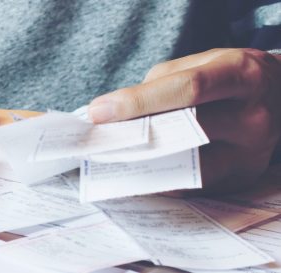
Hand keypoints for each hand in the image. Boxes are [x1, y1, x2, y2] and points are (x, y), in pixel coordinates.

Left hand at [88, 48, 280, 193]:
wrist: (280, 98)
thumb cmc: (229, 77)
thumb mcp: (201, 63)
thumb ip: (160, 85)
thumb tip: (115, 115)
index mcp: (242, 75)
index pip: (187, 90)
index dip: (138, 101)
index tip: (98, 111)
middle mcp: (253, 116)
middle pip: (186, 130)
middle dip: (134, 136)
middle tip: (95, 140)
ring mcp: (252, 152)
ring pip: (187, 165)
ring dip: (142, 163)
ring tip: (107, 158)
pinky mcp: (242, 177)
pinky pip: (192, 184)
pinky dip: (159, 179)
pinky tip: (132, 172)